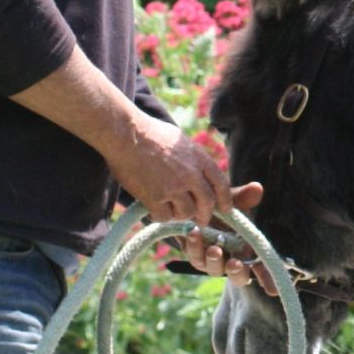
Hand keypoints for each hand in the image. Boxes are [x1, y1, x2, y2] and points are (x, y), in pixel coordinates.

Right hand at [110, 112, 234, 228]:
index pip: (221, 184)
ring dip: (180, 214)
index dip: (226, 200)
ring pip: (186, 213)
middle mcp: (190, 174)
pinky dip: (161, 216)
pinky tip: (155, 208)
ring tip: (171, 208)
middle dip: (205, 215)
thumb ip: (194, 160)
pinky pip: (164, 217)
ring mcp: (172, 187)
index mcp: (200, 159)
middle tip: (201, 220)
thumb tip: (201, 174)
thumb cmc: (152, 133)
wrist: (127, 134)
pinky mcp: (154, 197)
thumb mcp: (182, 142)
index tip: (226, 209)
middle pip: (207, 203)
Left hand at [179, 181, 280, 295]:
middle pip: (239, 276)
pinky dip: (195, 247)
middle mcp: (232, 257)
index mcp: (248, 247)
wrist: (192, 201)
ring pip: (214, 269)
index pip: (261, 266)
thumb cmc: (219, 203)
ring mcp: (212, 259)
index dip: (267, 279)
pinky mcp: (194, 255)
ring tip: (212, 247)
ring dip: (214, 260)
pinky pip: (194, 257)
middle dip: (237, 273)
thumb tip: (257, 188)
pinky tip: (193, 233)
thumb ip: (243, 196)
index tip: (272, 290)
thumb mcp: (232, 198)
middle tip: (234, 263)